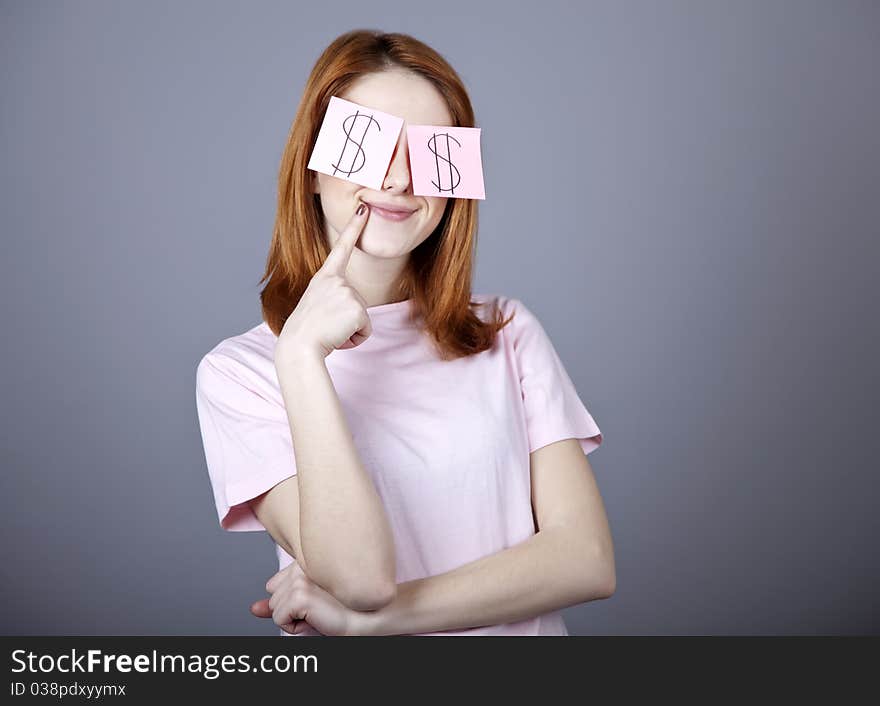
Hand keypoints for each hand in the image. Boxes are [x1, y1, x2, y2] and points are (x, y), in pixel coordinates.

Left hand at [249, 560, 361, 635]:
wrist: (366, 617)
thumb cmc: (341, 611)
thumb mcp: (305, 607)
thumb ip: (278, 604)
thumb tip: (253, 609)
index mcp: (304, 560)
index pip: (274, 585)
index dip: (291, 600)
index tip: (317, 599)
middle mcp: (301, 565)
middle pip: (273, 597)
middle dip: (291, 610)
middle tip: (319, 608)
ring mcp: (300, 579)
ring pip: (274, 609)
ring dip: (294, 618)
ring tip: (319, 612)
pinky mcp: (300, 594)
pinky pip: (279, 619)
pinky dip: (294, 627)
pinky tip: (316, 618)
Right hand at [275, 202, 372, 361]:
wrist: (299, 346)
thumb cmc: (306, 332)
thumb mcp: (317, 306)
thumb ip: (333, 299)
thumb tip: (349, 309)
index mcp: (324, 277)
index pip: (341, 248)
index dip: (354, 227)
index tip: (364, 208)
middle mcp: (336, 280)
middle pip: (358, 302)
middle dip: (347, 319)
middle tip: (326, 325)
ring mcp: (348, 293)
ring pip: (363, 317)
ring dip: (350, 329)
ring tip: (331, 330)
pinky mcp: (357, 309)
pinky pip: (367, 329)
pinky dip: (356, 339)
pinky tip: (338, 336)